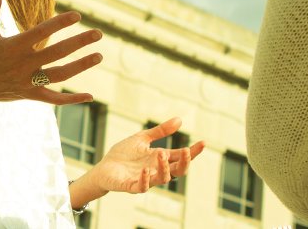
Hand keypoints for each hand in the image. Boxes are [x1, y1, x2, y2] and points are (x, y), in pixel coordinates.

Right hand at [0, 0, 102, 105]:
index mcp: (15, 46)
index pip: (42, 32)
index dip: (60, 23)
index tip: (77, 15)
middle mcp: (24, 64)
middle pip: (57, 53)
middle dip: (79, 42)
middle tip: (98, 33)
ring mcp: (28, 81)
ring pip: (60, 75)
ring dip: (81, 66)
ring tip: (99, 56)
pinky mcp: (30, 95)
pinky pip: (54, 99)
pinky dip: (71, 100)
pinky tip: (89, 96)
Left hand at [81, 117, 204, 194]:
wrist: (104, 167)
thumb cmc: (124, 154)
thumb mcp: (143, 138)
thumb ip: (160, 131)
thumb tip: (180, 120)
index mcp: (160, 159)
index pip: (181, 156)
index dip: (193, 152)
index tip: (203, 142)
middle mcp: (156, 170)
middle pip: (178, 170)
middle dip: (185, 162)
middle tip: (188, 150)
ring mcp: (145, 179)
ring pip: (163, 179)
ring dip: (165, 168)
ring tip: (162, 154)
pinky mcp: (131, 186)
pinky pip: (142, 187)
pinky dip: (145, 180)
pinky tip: (144, 169)